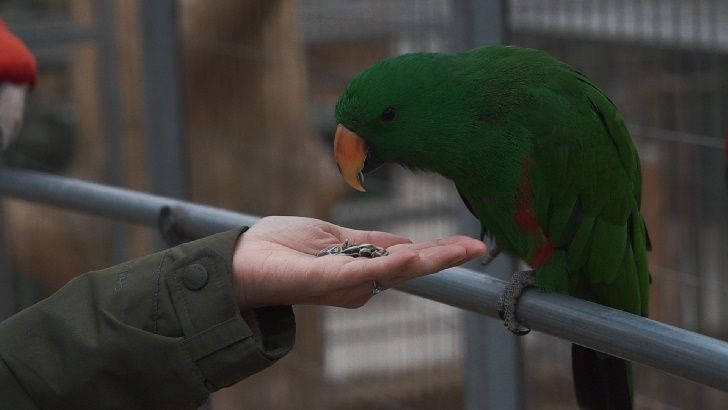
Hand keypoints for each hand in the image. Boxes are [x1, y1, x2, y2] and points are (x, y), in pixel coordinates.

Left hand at [232, 216, 485, 310]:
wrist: (237, 260)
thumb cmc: (279, 246)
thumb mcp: (331, 236)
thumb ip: (369, 242)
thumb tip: (406, 243)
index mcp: (358, 268)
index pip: (406, 259)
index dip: (439, 252)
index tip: (472, 245)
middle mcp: (356, 282)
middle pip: (409, 268)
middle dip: (445, 257)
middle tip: (479, 246)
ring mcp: (342, 283)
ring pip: (394, 270)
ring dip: (427, 257)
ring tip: (460, 247)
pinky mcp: (324, 281)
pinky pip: (363, 273)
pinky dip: (391, 265)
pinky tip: (414, 256)